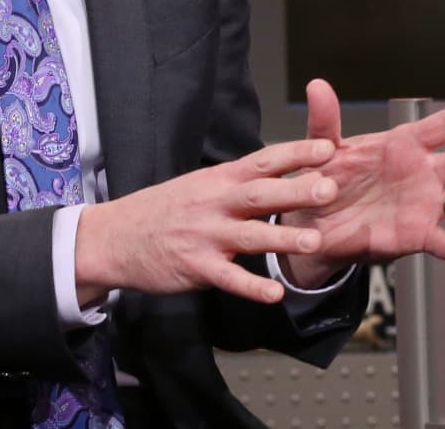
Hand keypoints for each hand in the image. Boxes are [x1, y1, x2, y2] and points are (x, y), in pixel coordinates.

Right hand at [75, 137, 340, 304]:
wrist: (114, 237)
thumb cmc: (165, 209)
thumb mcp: (201, 183)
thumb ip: (239, 180)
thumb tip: (282, 168)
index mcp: (220, 179)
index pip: (263, 160)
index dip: (295, 154)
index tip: (327, 149)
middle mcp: (215, 203)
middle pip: (261, 193)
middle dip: (296, 190)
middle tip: (330, 189)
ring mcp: (205, 235)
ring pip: (250, 236)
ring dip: (283, 238)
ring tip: (316, 242)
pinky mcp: (195, 267)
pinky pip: (228, 278)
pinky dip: (252, 287)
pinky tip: (275, 295)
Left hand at [279, 79, 444, 287]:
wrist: (311, 227)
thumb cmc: (322, 181)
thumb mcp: (321, 149)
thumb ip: (325, 120)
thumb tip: (318, 85)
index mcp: (403, 145)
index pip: (444, 126)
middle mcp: (423, 174)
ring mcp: (423, 205)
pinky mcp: (414, 235)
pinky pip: (442, 244)